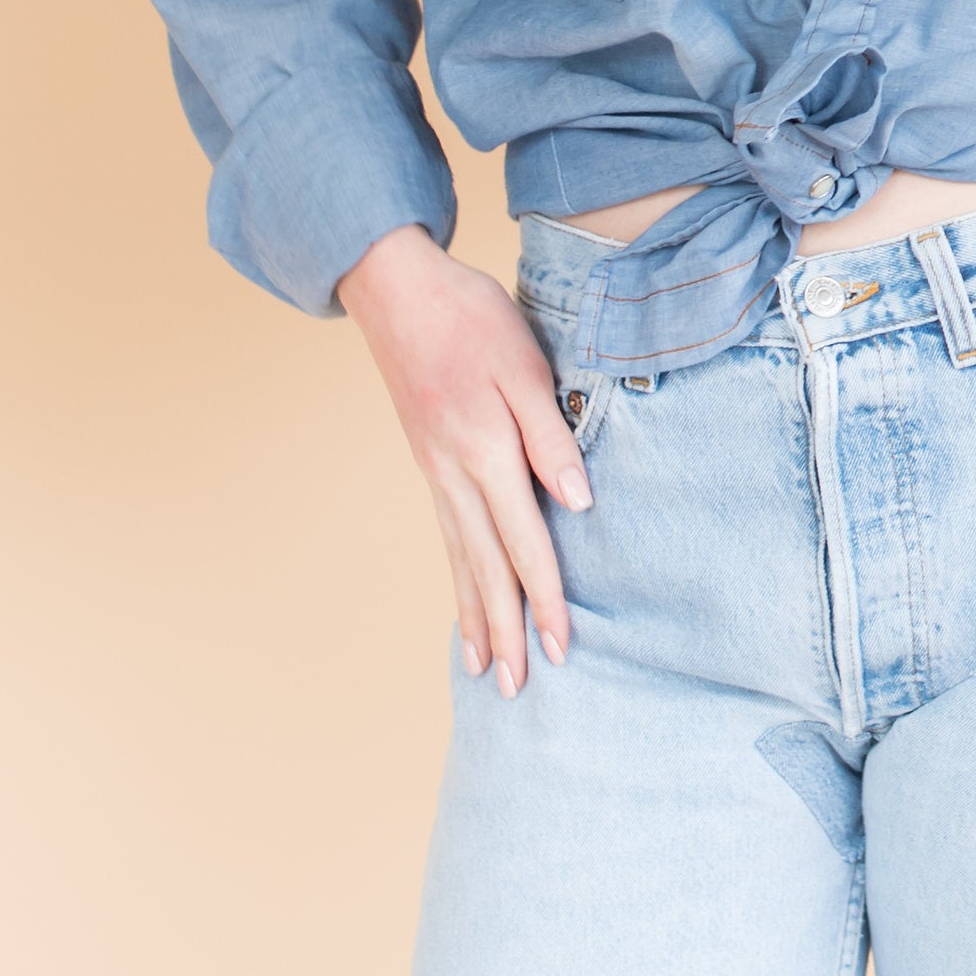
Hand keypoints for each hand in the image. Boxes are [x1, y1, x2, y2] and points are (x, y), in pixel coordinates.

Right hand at [335, 224, 589, 697]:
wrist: (397, 289)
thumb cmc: (471, 317)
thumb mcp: (524, 363)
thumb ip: (552, 435)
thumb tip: (578, 503)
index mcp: (484, 449)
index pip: (524, 539)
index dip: (544, 595)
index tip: (561, 645)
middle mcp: (455, 474)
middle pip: (487, 567)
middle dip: (507, 628)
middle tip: (520, 687)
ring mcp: (436, 474)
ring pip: (461, 561)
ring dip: (477, 618)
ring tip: (486, 671)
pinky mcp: (430, 466)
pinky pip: (446, 539)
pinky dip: (456, 582)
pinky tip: (463, 610)